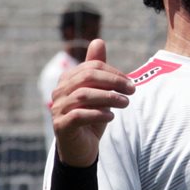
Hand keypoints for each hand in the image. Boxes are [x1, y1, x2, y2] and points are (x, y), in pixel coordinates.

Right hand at [50, 38, 133, 166]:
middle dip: (113, 82)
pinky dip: (98, 114)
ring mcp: (57, 109)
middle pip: (86, 77)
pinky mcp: (60, 126)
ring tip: (126, 103)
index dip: (113, 73)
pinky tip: (111, 117)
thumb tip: (98, 40)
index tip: (131, 84)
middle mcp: (59, 92)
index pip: (92, 67)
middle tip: (132, 90)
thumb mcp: (99, 92)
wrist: (81, 149)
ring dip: (109, 98)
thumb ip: (98, 69)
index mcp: (68, 80)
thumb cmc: (92, 118)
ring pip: (83, 96)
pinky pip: (79, 115)